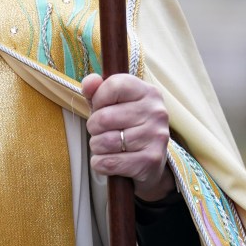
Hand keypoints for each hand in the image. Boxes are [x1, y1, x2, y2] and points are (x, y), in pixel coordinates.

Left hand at [81, 73, 174, 200]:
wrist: (149, 159)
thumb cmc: (125, 123)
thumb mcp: (111, 101)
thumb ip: (96, 88)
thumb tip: (89, 83)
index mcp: (148, 91)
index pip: (113, 86)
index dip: (98, 98)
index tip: (100, 107)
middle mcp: (156, 112)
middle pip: (105, 117)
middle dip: (93, 126)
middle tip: (99, 130)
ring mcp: (156, 137)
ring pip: (106, 142)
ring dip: (96, 145)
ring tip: (103, 145)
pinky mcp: (151, 160)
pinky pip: (110, 162)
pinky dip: (100, 163)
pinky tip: (105, 159)